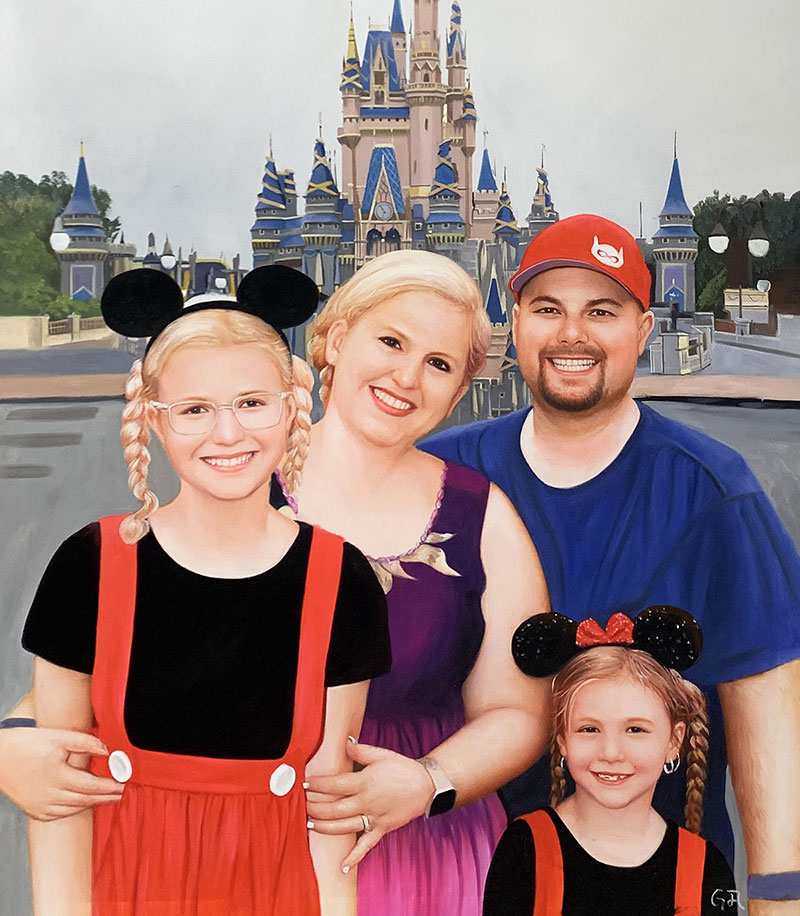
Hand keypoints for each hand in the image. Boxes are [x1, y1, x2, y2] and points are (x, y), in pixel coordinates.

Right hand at [0, 726, 123, 819]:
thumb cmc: (26, 743)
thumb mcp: (58, 736)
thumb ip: (86, 743)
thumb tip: (107, 751)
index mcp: (60, 776)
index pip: (93, 786)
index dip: (110, 787)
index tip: (123, 785)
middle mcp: (51, 795)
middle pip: (86, 799)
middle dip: (105, 797)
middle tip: (120, 794)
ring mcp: (41, 805)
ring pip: (73, 808)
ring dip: (91, 804)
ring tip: (105, 799)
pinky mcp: (33, 810)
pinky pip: (58, 815)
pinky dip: (72, 811)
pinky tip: (80, 806)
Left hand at [305, 740, 435, 870]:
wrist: (426, 785)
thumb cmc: (402, 768)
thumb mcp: (382, 754)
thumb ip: (361, 750)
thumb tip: (346, 742)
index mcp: (365, 782)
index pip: (335, 785)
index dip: (318, 784)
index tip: (305, 783)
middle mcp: (367, 802)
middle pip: (335, 808)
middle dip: (315, 806)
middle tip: (301, 804)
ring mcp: (374, 818)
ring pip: (344, 826)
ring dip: (325, 827)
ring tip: (309, 824)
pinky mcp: (382, 829)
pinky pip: (366, 845)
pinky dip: (354, 857)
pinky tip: (342, 866)